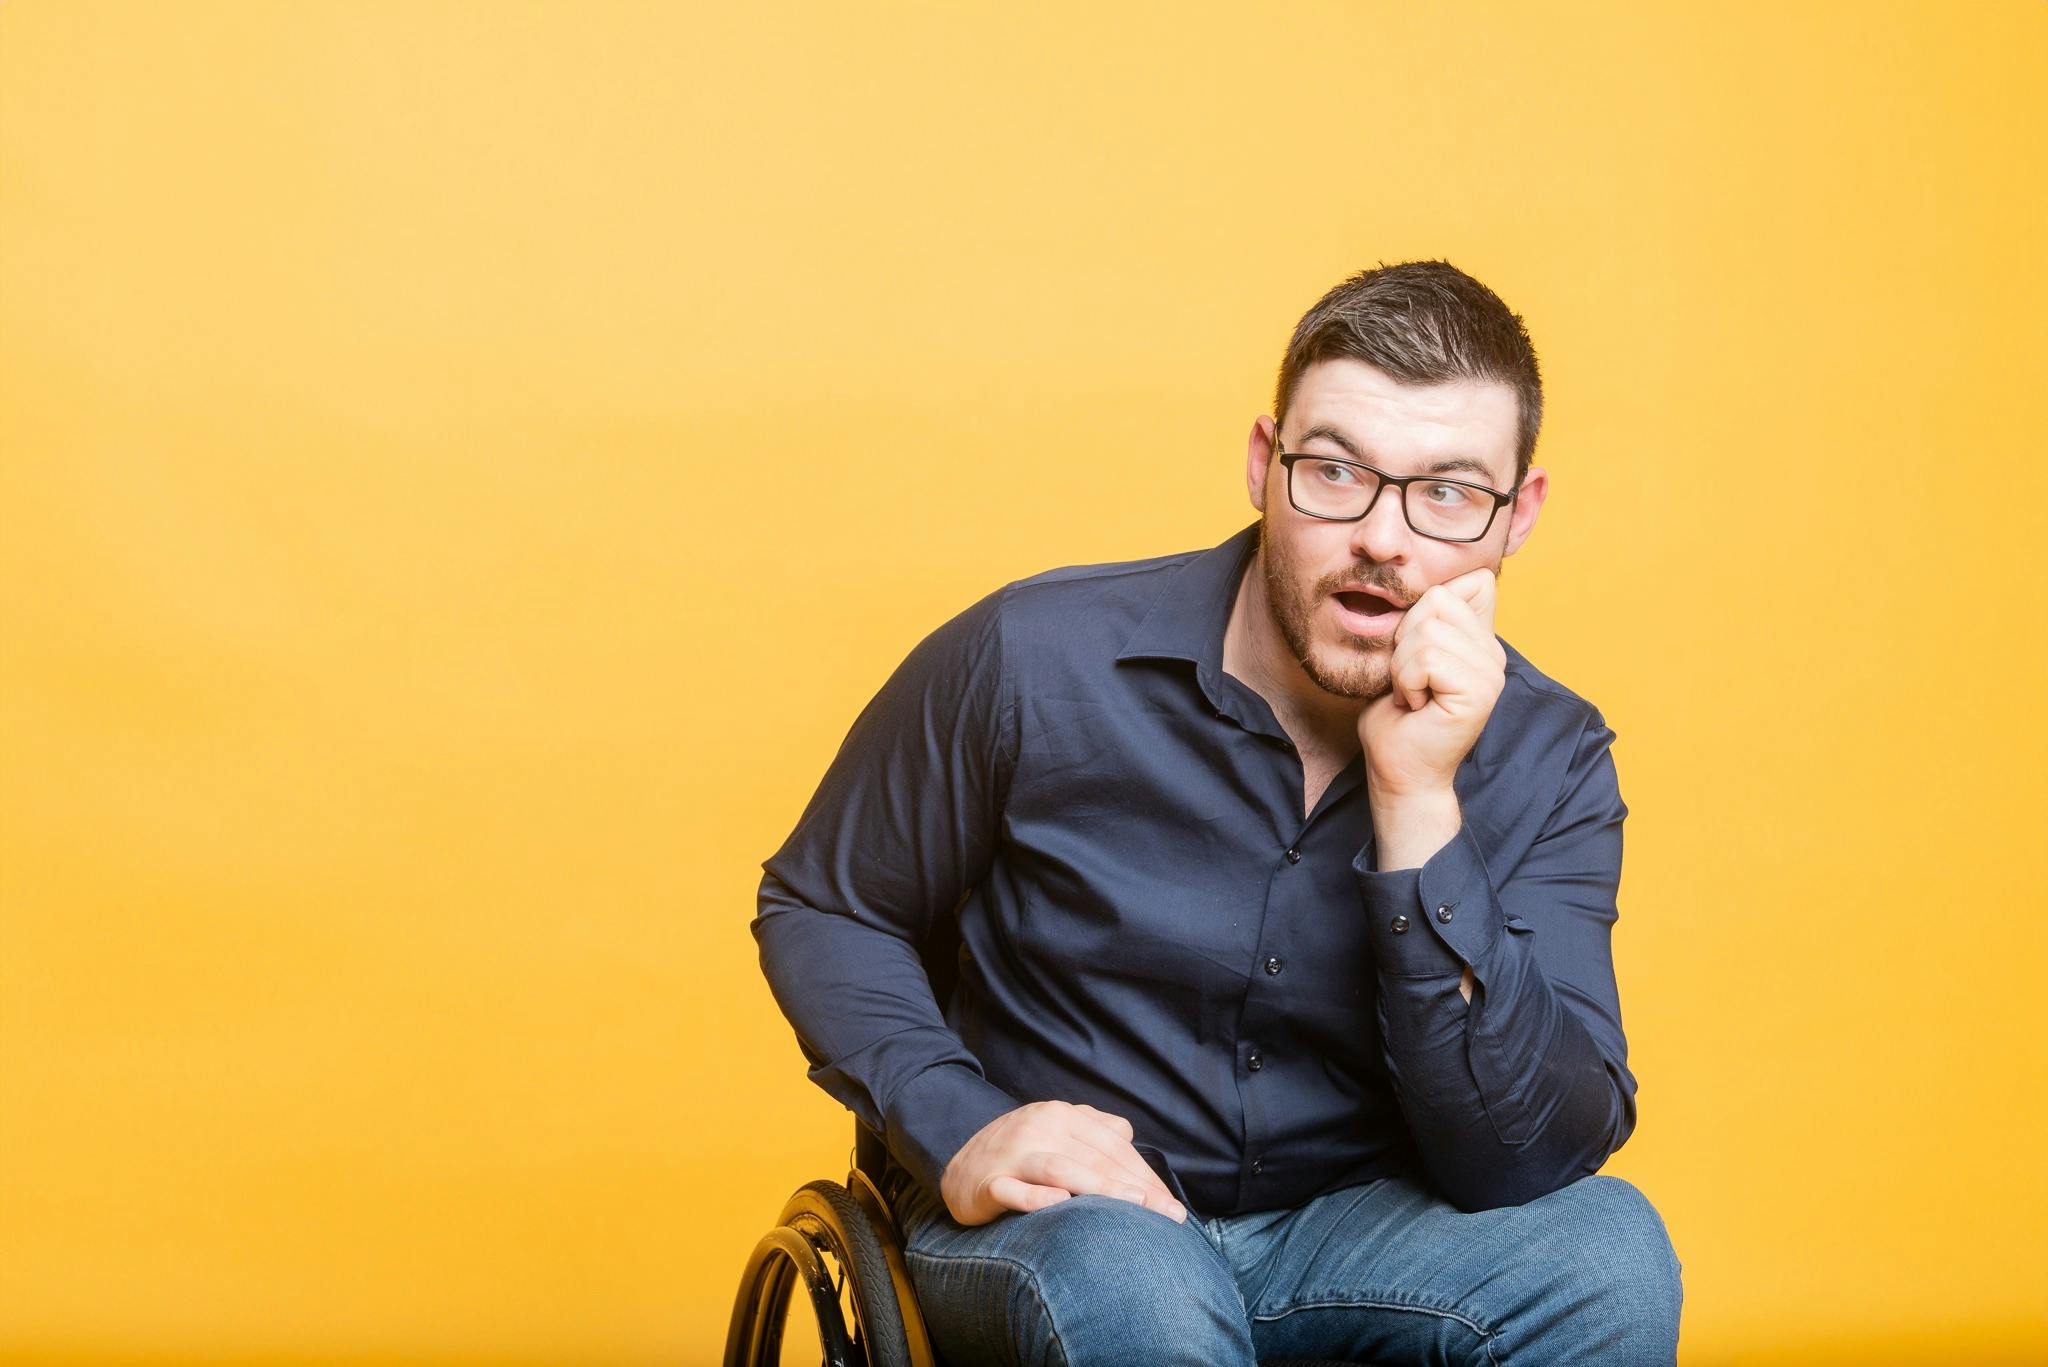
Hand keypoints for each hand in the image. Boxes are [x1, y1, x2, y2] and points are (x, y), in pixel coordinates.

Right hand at [939, 1100, 1188, 1226]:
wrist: (955, 1161)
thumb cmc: (1017, 1151)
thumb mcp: (1053, 1129)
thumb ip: (1091, 1128)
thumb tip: (1128, 1135)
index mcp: (1060, 1115)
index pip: (1113, 1146)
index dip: (1145, 1175)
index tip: (1172, 1206)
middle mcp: (1039, 1128)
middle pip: (1096, 1157)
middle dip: (1137, 1187)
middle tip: (1169, 1215)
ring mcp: (1013, 1154)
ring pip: (1063, 1169)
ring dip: (1101, 1186)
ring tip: (1136, 1204)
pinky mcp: (989, 1182)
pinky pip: (1015, 1191)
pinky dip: (1037, 1198)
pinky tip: (1061, 1204)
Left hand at [1359, 566, 1506, 796]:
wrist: (1398, 771)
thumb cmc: (1394, 717)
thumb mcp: (1404, 653)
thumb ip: (1423, 619)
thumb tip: (1430, 584)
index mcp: (1479, 639)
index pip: (1470, 581)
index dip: (1424, 609)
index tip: (1415, 654)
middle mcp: (1493, 652)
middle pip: (1438, 599)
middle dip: (1405, 638)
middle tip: (1409, 680)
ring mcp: (1491, 672)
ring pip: (1428, 630)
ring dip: (1402, 666)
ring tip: (1412, 695)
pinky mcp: (1480, 692)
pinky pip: (1427, 659)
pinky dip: (1406, 682)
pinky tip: (1415, 706)